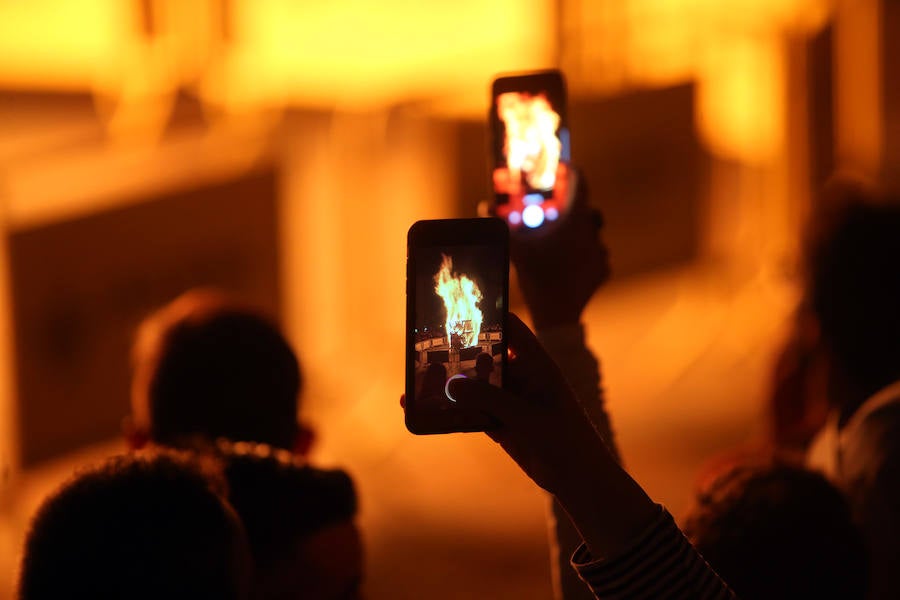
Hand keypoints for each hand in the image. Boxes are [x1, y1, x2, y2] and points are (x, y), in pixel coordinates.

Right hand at [448, 313, 655, 556]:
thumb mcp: (527, 417)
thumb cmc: (566, 440)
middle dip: (458, 353)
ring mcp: (510, 401)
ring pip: (475, 386)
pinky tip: (427, 410)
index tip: (459, 307)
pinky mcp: (501, 423)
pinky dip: (452, 412)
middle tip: (425, 345)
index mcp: (537, 364)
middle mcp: (522, 377)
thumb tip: (451, 385)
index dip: (489, 315)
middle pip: (486, 356)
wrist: (579, 480)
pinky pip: (471, 412)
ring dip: (451, 386)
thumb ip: (490, 399)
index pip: (512, 329)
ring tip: (417, 381)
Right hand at [509, 169, 610, 328]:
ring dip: (577, 230)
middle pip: (587, 207)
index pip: (579, 182)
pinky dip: (583, 253)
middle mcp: (592, 231)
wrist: (557, 313)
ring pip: (592, 231)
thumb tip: (485, 205)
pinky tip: (568, 261)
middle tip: (556, 209)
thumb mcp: (515, 247)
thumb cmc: (537, 276)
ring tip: (560, 238)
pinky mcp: (603, 269)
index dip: (570, 171)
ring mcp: (601, 251)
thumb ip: (502, 224)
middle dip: (571, 204)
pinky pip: (595, 253)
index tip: (561, 167)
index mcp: (574, 219)